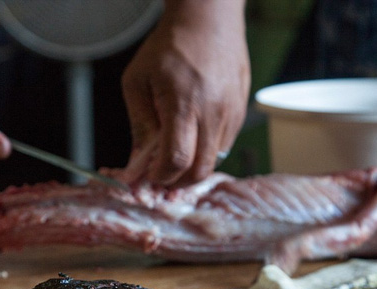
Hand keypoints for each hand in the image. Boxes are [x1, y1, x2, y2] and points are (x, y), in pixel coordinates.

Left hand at [121, 0, 249, 185]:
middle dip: (178, 181)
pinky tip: (192, 138)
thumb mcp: (138, 83)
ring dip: (193, 167)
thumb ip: (139, 126)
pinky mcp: (240, 112)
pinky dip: (206, 152)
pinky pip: (224, 145)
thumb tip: (136, 164)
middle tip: (161, 175)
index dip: (161, 176)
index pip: (177, 159)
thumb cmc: (168, 46)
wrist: (207, 19)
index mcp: (183, 104)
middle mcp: (213, 112)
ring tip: (174, 154)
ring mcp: (231, 113)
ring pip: (215, 161)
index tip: (149, 176)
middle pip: (200, 170)